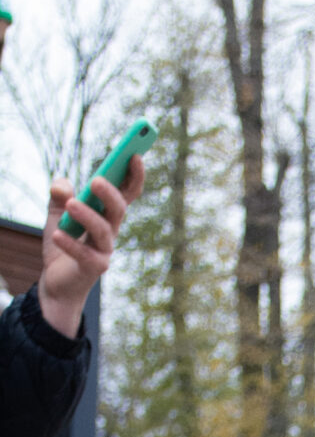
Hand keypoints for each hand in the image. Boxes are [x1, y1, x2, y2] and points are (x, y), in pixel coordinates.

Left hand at [38, 164, 144, 338]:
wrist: (56, 281)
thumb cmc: (63, 245)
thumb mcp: (57, 213)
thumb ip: (59, 194)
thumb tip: (61, 186)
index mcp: (106, 214)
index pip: (126, 192)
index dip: (134, 174)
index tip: (136, 154)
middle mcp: (110, 231)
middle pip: (119, 209)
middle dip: (111, 194)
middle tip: (96, 180)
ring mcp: (104, 251)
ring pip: (102, 230)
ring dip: (88, 215)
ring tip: (70, 204)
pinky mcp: (93, 268)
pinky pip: (84, 253)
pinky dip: (70, 243)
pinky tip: (57, 235)